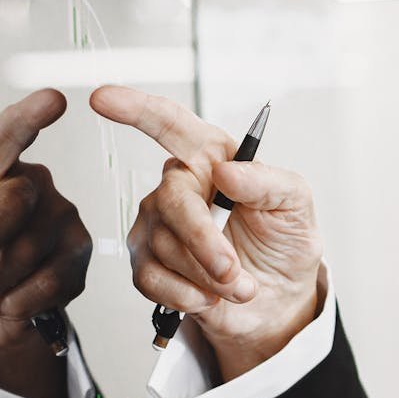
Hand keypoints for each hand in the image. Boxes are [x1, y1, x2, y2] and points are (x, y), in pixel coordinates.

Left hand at [0, 89, 90, 397]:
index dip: (32, 116)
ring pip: (28, 249)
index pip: (10, 134)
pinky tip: (9, 302)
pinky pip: (49, 280)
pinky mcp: (78, 255)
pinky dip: (18, 300)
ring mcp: (62, 218)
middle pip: (12, 205)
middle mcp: (34, 184)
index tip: (54, 100)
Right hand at [89, 85, 321, 379]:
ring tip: (239, 285)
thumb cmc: (284, 242)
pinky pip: (150, 279)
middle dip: (203, 242)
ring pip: (164, 247)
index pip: (169, 124)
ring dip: (208, 276)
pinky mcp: (148, 264)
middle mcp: (179, 186)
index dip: (136, 110)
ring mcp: (158, 225)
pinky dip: (185, 295)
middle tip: (233, 270)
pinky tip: (209, 298)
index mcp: (212, 158)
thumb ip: (270, 182)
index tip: (103, 98)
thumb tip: (229, 172)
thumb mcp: (295, 205)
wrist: (278, 300)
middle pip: (170, 202)